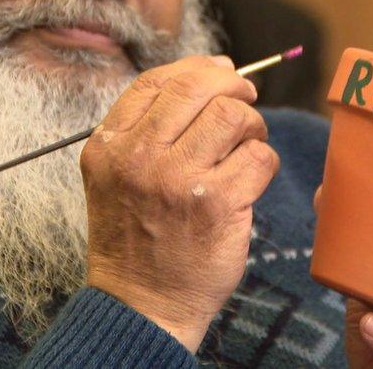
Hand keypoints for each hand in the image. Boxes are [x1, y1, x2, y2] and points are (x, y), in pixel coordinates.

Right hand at [80, 55, 279, 351]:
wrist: (141, 303)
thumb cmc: (136, 236)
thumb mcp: (118, 175)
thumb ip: (150, 126)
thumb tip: (215, 70)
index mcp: (109, 145)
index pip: (156, 80)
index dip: (198, 68)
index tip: (222, 73)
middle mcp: (138, 157)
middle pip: (197, 87)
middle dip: (233, 86)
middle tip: (246, 100)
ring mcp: (177, 180)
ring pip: (233, 116)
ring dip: (252, 126)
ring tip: (247, 145)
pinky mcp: (216, 204)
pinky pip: (259, 156)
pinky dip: (263, 162)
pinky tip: (250, 181)